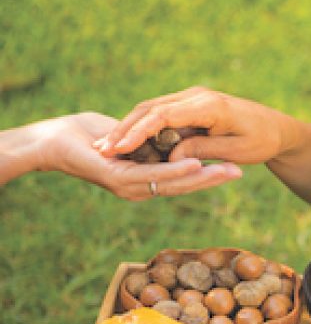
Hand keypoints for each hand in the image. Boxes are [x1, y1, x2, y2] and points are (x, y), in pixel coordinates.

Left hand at [35, 112, 240, 199]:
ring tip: (228, 171)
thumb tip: (171, 136)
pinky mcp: (119, 179)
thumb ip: (151, 140)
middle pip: (186, 185)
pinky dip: (177, 171)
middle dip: (215, 179)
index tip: (235, 166)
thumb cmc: (89, 134)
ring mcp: (131, 187)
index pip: (184, 179)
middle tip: (242, 172)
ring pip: (174, 183)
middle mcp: (142, 188)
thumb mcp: (131, 134)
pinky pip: (154, 176)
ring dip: (203, 178)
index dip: (210, 175)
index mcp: (146, 180)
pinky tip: (196, 166)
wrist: (54, 140)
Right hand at [97, 87, 299, 165]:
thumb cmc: (263, 141)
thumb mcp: (236, 150)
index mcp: (209, 106)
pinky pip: (160, 114)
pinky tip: (125, 142)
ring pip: (151, 110)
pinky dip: (142, 127)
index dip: (137, 131)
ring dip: (129, 128)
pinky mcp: (189, 105)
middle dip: (125, 129)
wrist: (278, 127)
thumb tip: (173, 156)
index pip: (163, 116)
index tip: (117, 147)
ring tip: (106, 147)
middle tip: (101, 150)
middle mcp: (197, 97)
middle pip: (150, 110)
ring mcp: (192, 99)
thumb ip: (203, 150)